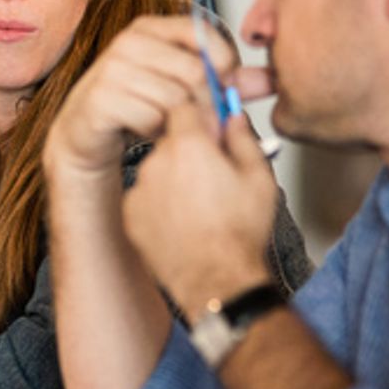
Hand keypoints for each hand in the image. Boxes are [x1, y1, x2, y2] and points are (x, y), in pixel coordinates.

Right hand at [44, 16, 246, 184]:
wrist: (88, 131)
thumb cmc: (136, 105)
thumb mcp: (185, 88)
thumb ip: (227, 82)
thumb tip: (271, 80)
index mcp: (150, 28)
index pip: (203, 35)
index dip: (222, 64)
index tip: (221, 85)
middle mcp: (129, 42)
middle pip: (194, 71)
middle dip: (205, 102)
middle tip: (200, 119)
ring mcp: (112, 68)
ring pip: (174, 97)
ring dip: (180, 120)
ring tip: (172, 125)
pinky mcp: (101, 97)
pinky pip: (150, 116)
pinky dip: (157, 131)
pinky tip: (149, 132)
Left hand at [122, 104, 277, 320]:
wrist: (216, 281)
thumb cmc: (240, 234)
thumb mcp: (258, 178)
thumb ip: (242, 138)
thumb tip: (233, 117)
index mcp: (188, 146)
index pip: (183, 107)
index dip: (199, 115)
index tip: (211, 126)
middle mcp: (156, 162)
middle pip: (170, 139)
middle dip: (189, 149)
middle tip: (213, 173)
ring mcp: (139, 189)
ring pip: (157, 169)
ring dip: (174, 177)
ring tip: (200, 205)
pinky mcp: (130, 214)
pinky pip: (145, 197)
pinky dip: (159, 203)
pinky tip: (182, 220)